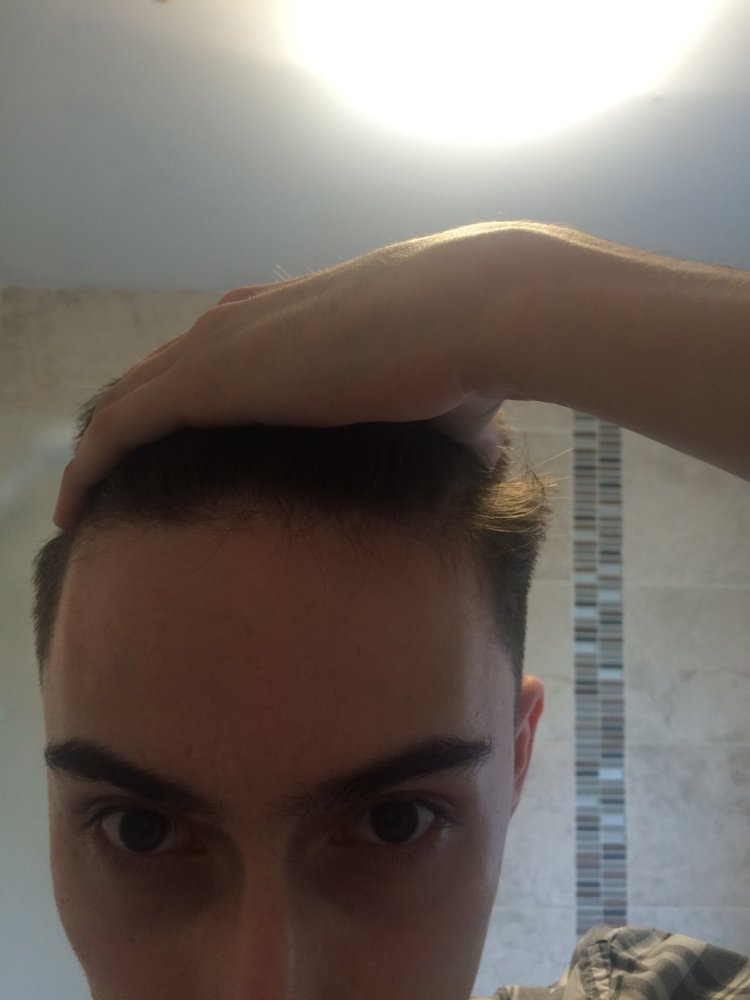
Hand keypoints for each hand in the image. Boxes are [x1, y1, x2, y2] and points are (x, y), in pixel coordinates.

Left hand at [53, 222, 533, 528]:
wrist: (467, 313)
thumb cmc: (463, 354)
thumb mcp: (442, 397)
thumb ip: (446, 427)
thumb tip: (487, 459)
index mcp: (286, 325)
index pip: (207, 364)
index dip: (176, 406)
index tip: (165, 457)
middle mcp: (241, 326)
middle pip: (154, 379)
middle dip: (125, 429)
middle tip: (105, 487)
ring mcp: (218, 347)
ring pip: (126, 402)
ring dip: (97, 452)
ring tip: (78, 506)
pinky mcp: (205, 381)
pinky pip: (119, 428)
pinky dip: (89, 468)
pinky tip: (72, 514)